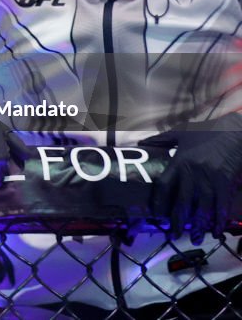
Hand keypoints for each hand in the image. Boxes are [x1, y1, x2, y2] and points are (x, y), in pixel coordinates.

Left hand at [140, 113, 241, 243]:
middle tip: (174, 235)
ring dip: (200, 226)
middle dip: (178, 221)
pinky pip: (222, 205)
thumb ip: (159, 140)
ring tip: (196, 240)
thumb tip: (139, 144)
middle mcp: (193, 172)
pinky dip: (219, 220)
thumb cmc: (206, 132)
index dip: (159, 202)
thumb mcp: (180, 133)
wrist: (234, 131)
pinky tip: (217, 232)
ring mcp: (211, 179)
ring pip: (203, 208)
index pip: (164, 185)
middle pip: (182, 202)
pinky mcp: (226, 183)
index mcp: (179, 162)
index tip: (158, 215)